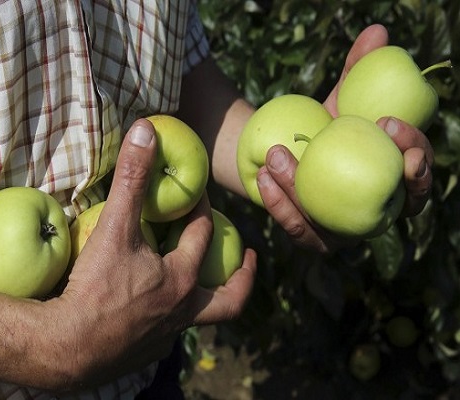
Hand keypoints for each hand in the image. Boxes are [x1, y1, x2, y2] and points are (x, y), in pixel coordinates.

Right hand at [50, 119, 256, 387]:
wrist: (67, 347)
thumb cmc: (95, 287)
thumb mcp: (115, 228)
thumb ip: (132, 180)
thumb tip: (145, 131)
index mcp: (181, 278)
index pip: (201, 235)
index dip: (201, 210)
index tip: (199, 197)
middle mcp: (182, 311)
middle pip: (227, 297)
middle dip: (243, 276)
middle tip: (251, 258)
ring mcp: (165, 337)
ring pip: (198, 317)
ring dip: (205, 298)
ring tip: (203, 286)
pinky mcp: (144, 354)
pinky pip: (167, 333)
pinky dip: (170, 318)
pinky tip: (154, 311)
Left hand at [257, 24, 432, 251]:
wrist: (280, 153)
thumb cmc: (319, 127)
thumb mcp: (336, 101)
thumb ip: (356, 72)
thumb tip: (377, 32)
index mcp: (393, 176)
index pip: (418, 170)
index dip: (416, 153)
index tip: (389, 122)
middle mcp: (379, 209)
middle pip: (400, 207)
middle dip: (392, 182)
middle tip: (358, 146)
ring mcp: (346, 231)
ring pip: (338, 221)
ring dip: (303, 189)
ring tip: (276, 154)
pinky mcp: (312, 239)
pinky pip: (298, 228)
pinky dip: (280, 204)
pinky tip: (264, 177)